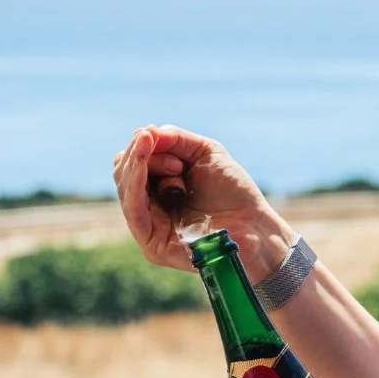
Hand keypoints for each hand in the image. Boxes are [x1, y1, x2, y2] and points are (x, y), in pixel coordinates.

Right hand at [113, 125, 291, 280]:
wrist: (255, 225)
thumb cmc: (234, 192)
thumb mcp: (204, 153)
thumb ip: (175, 139)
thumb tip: (142, 132)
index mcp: (157, 187)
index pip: (132, 162)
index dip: (144, 146)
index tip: (165, 141)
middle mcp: (149, 207)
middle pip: (123, 172)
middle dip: (144, 155)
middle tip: (178, 161)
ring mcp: (148, 227)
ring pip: (125, 188)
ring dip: (141, 164)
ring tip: (169, 159)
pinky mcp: (152, 245)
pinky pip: (133, 210)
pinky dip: (134, 183)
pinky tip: (141, 163)